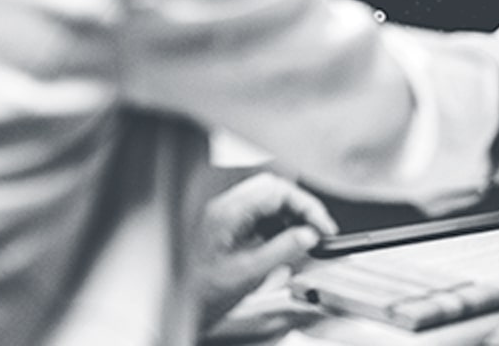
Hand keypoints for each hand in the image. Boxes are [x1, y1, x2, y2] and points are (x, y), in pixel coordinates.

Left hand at [198, 173, 337, 329]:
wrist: (177, 309)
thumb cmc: (200, 295)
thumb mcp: (248, 275)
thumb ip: (281, 251)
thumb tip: (308, 235)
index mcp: (228, 213)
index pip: (277, 190)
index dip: (306, 205)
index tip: (322, 226)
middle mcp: (224, 208)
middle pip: (272, 189)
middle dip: (300, 206)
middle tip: (317, 229)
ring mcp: (223, 217)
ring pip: (266, 201)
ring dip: (289, 215)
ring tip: (304, 237)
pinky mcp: (225, 229)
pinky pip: (257, 216)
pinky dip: (276, 225)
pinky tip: (284, 242)